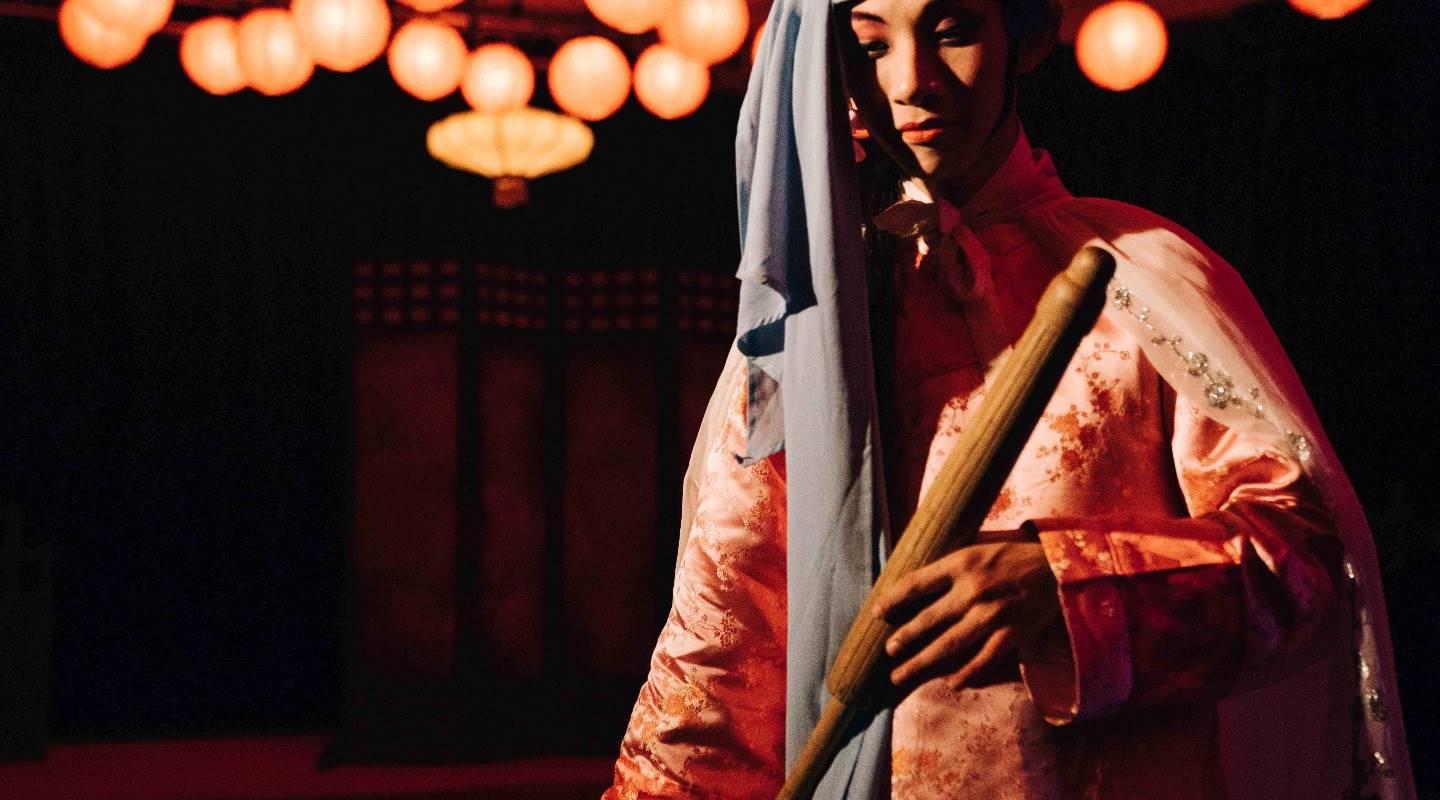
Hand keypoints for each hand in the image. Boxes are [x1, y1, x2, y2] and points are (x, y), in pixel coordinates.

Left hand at [871, 540, 1059, 689]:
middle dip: (904, 638)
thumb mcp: (975, 549)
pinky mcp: (1013, 633)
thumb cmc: (1011, 556)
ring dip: (922, 662)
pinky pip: (985, 658)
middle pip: (929, 619)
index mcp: (961, 563)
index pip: (917, 583)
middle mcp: (973, 589)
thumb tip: (912, 584)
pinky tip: (952, 683)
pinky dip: (967, 672)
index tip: (878, 612)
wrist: (1057, 566)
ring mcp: (993, 614)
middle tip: (887, 651)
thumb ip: (948, 567)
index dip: (893, 599)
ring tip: (900, 675)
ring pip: (950, 644)